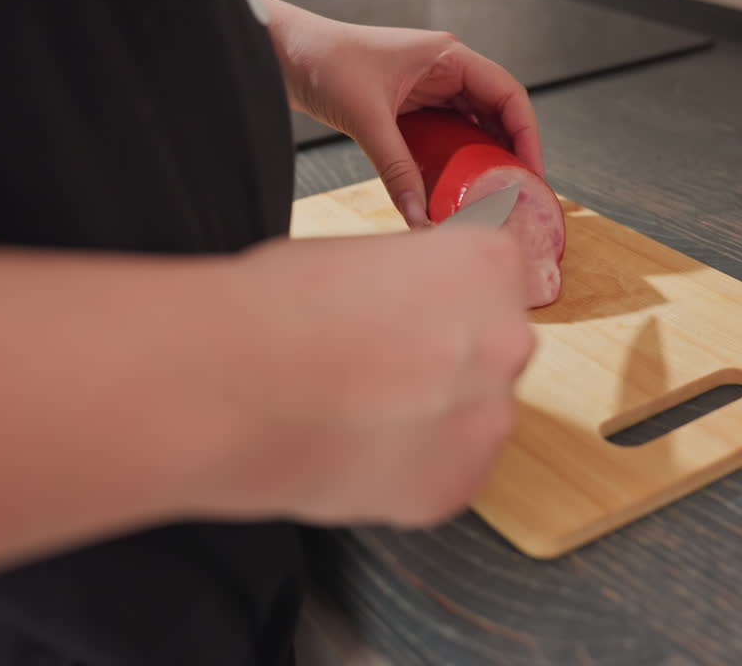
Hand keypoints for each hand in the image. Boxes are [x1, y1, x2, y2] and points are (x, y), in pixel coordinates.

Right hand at [223, 226, 534, 526]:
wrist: (233, 390)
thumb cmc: (277, 312)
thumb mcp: (356, 256)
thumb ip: (410, 283)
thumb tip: (409, 308)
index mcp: (487, 266)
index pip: (492, 276)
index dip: (438, 297)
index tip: (407, 309)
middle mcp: (507, 340)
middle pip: (488, 348)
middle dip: (441, 358)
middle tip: (374, 365)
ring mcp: (489, 420)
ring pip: (470, 416)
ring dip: (428, 415)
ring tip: (354, 412)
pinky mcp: (457, 486)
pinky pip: (445, 472)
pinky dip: (407, 467)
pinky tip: (354, 448)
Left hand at [264, 0, 543, 228]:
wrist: (282, 53)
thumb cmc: (322, 60)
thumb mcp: (366, 119)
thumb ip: (396, 170)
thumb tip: (420, 216)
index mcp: (447, 56)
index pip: (508, 93)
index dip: (527, 134)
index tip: (533, 172)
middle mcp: (444, 69)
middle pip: (497, 113)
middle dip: (510, 153)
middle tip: (518, 194)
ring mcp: (428, 87)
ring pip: (473, 126)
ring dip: (483, 159)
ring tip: (492, 196)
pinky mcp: (409, 106)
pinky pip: (446, 135)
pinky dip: (454, 161)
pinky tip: (456, 187)